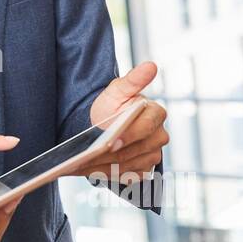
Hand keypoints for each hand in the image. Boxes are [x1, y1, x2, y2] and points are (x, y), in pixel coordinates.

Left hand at [85, 61, 168, 183]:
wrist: (103, 121)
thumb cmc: (112, 104)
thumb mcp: (118, 90)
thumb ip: (134, 80)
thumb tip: (151, 66)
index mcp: (157, 114)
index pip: (145, 128)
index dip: (128, 136)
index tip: (109, 141)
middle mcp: (159, 136)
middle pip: (137, 150)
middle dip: (112, 155)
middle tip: (89, 159)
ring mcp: (153, 154)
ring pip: (131, 165)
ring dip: (107, 167)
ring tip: (83, 167)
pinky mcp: (143, 168)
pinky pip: (128, 176)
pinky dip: (109, 174)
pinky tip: (90, 171)